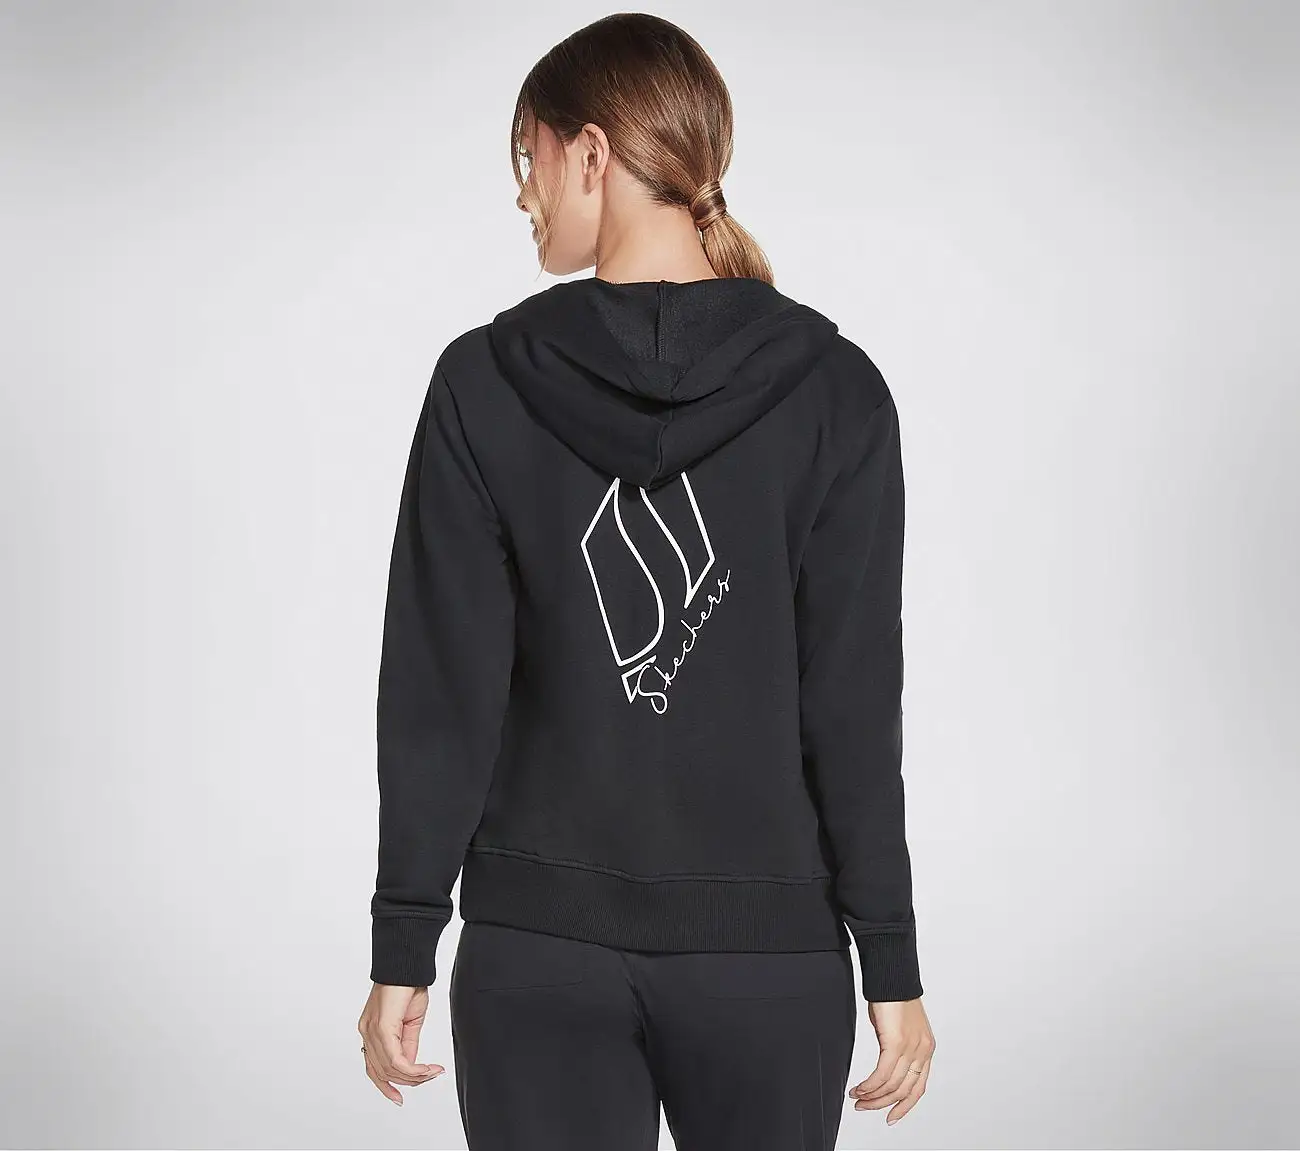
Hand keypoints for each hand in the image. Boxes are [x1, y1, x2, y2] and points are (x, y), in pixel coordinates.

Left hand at [357, 982, 445, 1104]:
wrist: (407, 965)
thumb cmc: (408, 985)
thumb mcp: (410, 1021)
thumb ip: (407, 1044)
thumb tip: (411, 1065)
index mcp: (370, 1031)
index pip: (374, 1068)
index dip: (386, 1086)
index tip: (400, 1098)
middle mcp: (366, 1033)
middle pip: (382, 1072)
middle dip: (408, 1080)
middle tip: (430, 1076)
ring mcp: (371, 1031)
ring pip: (390, 1069)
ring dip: (414, 1076)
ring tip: (432, 1072)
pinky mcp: (381, 1027)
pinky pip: (395, 1059)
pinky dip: (412, 1068)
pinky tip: (426, 1069)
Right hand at [847, 997, 934, 1125]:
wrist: (892, 974)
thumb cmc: (893, 996)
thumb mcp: (899, 1028)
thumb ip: (896, 1048)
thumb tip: (884, 1066)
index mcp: (926, 1048)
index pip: (918, 1088)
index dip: (904, 1106)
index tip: (891, 1116)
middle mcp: (922, 1051)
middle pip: (903, 1090)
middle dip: (881, 1103)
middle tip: (863, 1106)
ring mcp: (911, 1047)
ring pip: (892, 1085)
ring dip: (872, 1096)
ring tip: (857, 1098)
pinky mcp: (896, 1042)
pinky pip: (882, 1074)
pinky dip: (869, 1085)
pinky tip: (859, 1087)